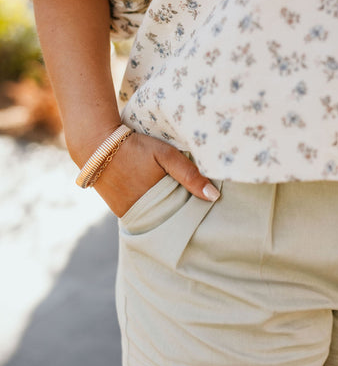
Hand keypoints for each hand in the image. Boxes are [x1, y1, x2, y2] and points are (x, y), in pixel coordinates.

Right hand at [79, 131, 220, 217]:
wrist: (96, 145)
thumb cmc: (135, 147)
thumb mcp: (166, 155)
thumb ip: (189, 174)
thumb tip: (213, 197)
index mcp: (155, 205)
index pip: (182, 216)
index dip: (193, 210)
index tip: (203, 205)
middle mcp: (141, 215)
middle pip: (169, 219)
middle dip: (179, 213)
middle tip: (190, 201)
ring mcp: (129, 215)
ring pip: (155, 218)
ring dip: (165, 211)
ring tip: (173, 197)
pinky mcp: (120, 212)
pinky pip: (142, 215)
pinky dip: (151, 209)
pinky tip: (157, 197)